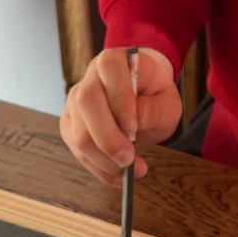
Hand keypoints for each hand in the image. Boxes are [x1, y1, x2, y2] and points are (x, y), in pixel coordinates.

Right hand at [59, 46, 181, 187]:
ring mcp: (74, 102)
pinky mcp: (70, 125)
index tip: (134, 127)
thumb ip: (152, 109)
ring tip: (132, 170)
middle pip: (86, 102)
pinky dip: (99, 168)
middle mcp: (89, 78)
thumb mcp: (167, 100)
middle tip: (129, 160)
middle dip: (107, 137)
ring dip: (104, 159)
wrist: (142, 95)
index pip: (109, 71)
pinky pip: (78, 151)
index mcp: (114, 61)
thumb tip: (129, 127)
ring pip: (78, 133)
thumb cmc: (154, 94)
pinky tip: (119, 176)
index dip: (119, 100)